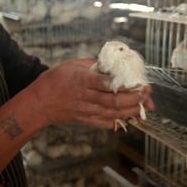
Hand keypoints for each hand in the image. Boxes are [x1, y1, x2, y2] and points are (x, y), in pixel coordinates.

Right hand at [27, 58, 153, 128]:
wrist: (40, 103)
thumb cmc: (55, 80)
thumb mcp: (72, 65)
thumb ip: (92, 64)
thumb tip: (111, 64)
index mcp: (81, 80)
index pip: (102, 82)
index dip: (119, 84)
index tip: (133, 81)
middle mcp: (85, 96)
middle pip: (112, 101)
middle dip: (132, 98)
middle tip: (146, 93)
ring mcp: (86, 110)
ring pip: (111, 113)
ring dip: (130, 111)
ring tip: (143, 106)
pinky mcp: (85, 119)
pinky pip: (104, 123)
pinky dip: (118, 122)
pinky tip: (130, 119)